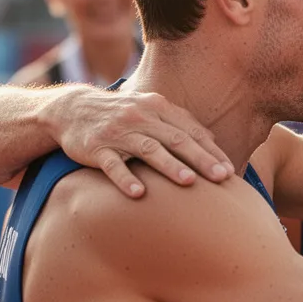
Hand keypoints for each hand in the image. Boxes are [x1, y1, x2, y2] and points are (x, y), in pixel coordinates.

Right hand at [45, 87, 233, 197]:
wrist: (73, 108)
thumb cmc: (123, 114)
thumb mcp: (151, 110)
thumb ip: (180, 123)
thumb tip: (212, 140)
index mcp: (158, 108)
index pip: (191, 131)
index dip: (211, 151)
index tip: (229, 170)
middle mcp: (141, 118)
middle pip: (176, 140)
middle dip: (201, 159)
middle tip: (221, 177)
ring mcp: (118, 132)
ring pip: (148, 150)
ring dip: (170, 166)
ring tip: (189, 182)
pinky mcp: (96, 148)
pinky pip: (112, 165)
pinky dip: (125, 178)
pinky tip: (138, 193)